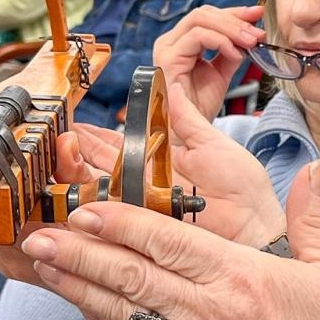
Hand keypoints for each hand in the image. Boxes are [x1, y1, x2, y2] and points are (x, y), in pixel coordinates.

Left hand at [19, 163, 319, 319]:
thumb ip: (312, 218)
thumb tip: (312, 169)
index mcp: (242, 279)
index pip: (168, 242)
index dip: (121, 223)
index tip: (87, 207)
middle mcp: (209, 314)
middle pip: (131, 275)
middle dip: (80, 252)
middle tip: (41, 232)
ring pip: (122, 310)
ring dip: (78, 285)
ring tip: (42, 263)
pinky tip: (80, 306)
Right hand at [61, 85, 284, 245]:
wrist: (260, 227)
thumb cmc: (246, 192)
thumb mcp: (212, 144)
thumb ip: (186, 119)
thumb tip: (169, 86)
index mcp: (158, 165)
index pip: (115, 148)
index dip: (92, 137)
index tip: (73, 123)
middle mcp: (144, 190)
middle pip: (95, 171)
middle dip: (73, 153)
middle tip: (59, 137)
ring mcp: (141, 212)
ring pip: (93, 194)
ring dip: (72, 175)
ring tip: (60, 154)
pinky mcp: (143, 233)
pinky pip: (106, 222)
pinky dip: (85, 208)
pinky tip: (68, 195)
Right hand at [152, 5, 265, 119]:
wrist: (190, 132)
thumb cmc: (200, 107)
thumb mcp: (222, 72)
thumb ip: (232, 51)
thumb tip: (250, 32)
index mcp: (181, 42)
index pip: (207, 16)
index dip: (234, 13)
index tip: (258, 14)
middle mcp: (170, 42)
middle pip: (204, 14)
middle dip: (236, 20)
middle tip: (258, 33)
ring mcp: (167, 49)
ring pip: (200, 20)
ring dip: (232, 29)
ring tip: (251, 42)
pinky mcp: (168, 59)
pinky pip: (197, 37)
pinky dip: (221, 41)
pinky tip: (236, 54)